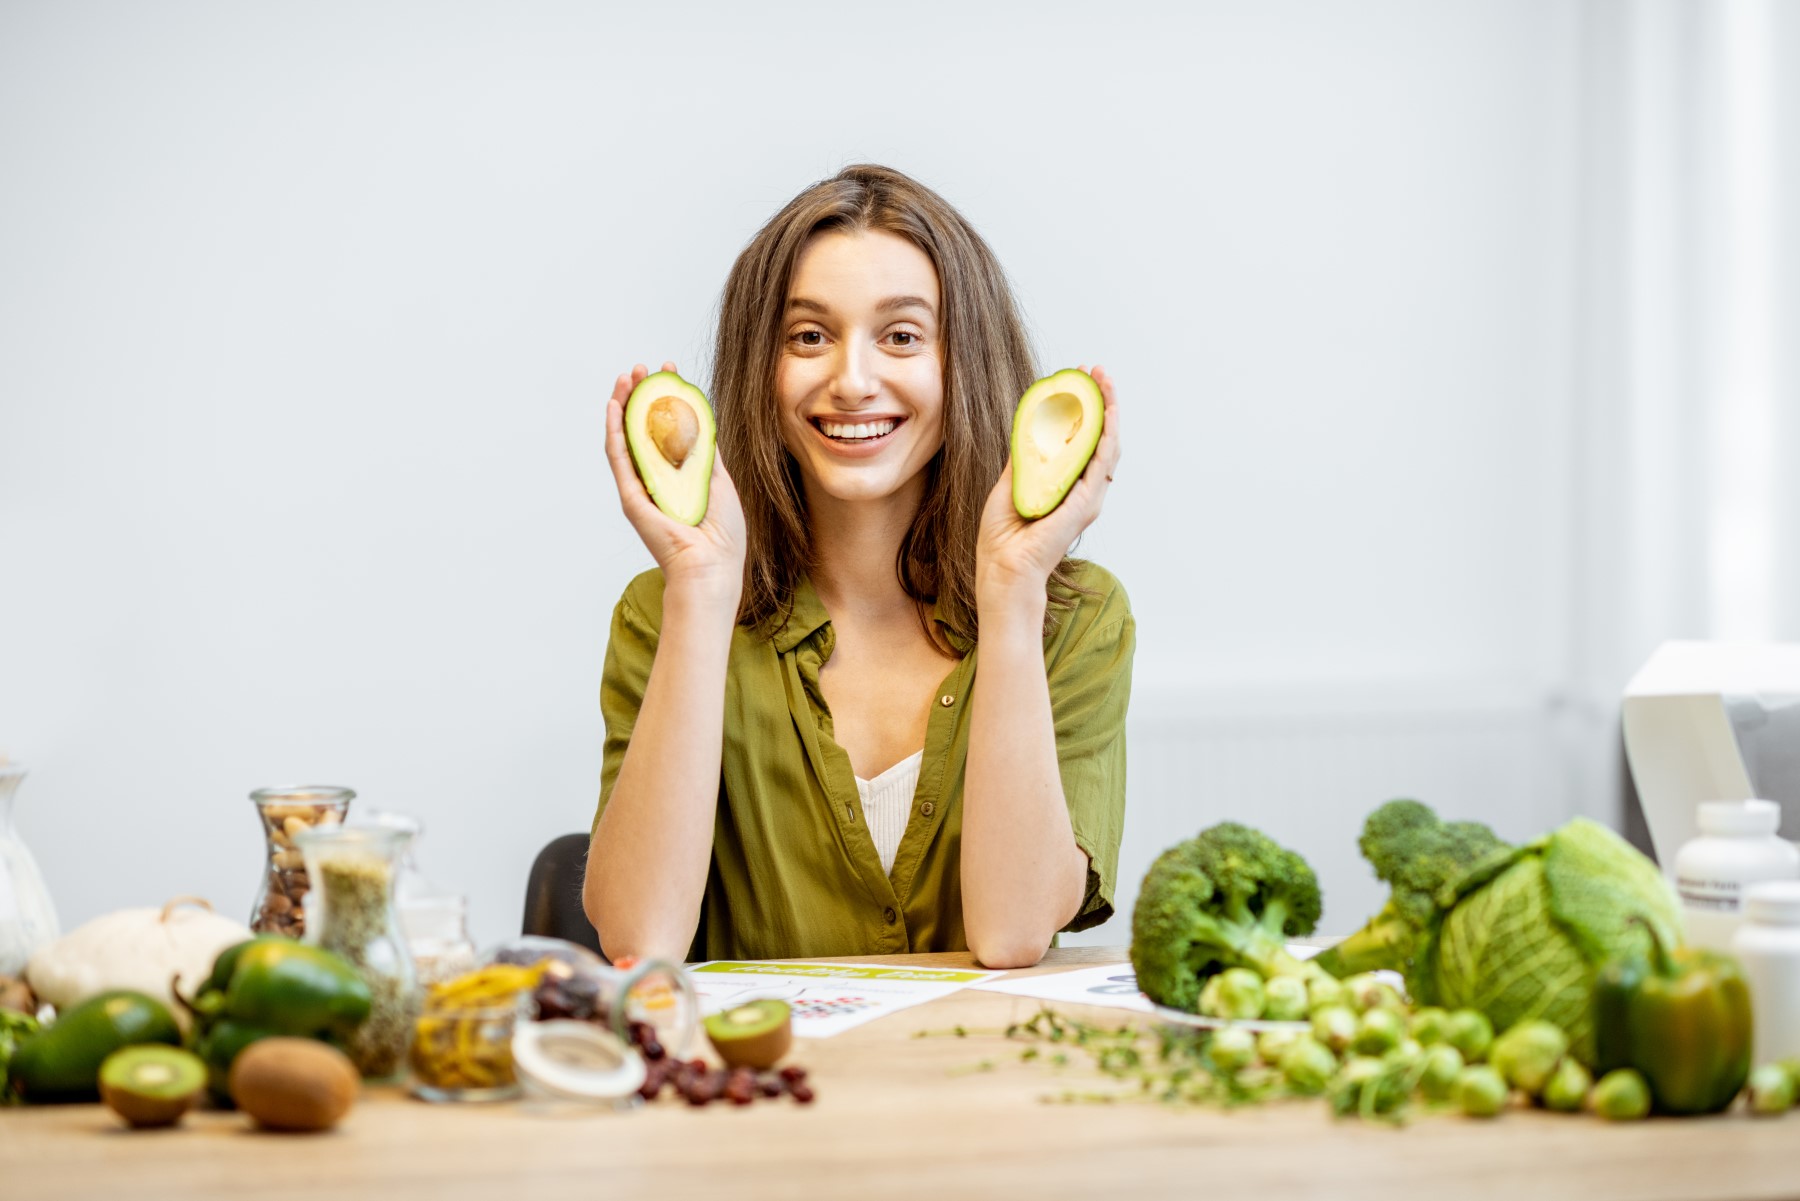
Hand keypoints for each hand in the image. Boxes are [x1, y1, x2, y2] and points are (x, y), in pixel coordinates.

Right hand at [605, 362, 746, 610]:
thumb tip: (703, 422)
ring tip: (626, 378)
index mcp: (678, 473)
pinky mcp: (631, 497)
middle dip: (642, 395)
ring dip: (624, 405)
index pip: (667, 428)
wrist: (712, 565)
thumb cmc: (722, 533)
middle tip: (644, 368)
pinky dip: (614, 431)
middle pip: (642, 428)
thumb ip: (706, 453)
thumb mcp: (718, 480)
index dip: (667, 398)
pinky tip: (615, 408)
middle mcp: (656, 477)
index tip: (671, 373)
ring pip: (626, 438)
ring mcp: (641, 486)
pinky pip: (619, 458)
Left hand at [975, 364, 1120, 608]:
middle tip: (1096, 372)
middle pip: (1099, 437)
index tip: (1079, 380)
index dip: (1083, 408)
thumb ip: (1025, 460)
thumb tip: (1027, 430)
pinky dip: (1106, 436)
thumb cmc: (1004, 535)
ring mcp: (1086, 496)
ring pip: (1106, 444)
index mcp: (1064, 483)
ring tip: (1103, 381)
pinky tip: (1107, 413)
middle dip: (1099, 400)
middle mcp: (1081, 488)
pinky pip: (1101, 463)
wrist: (1003, 567)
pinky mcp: (1085, 504)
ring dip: (1107, 410)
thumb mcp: (1011, 484)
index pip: (1081, 439)